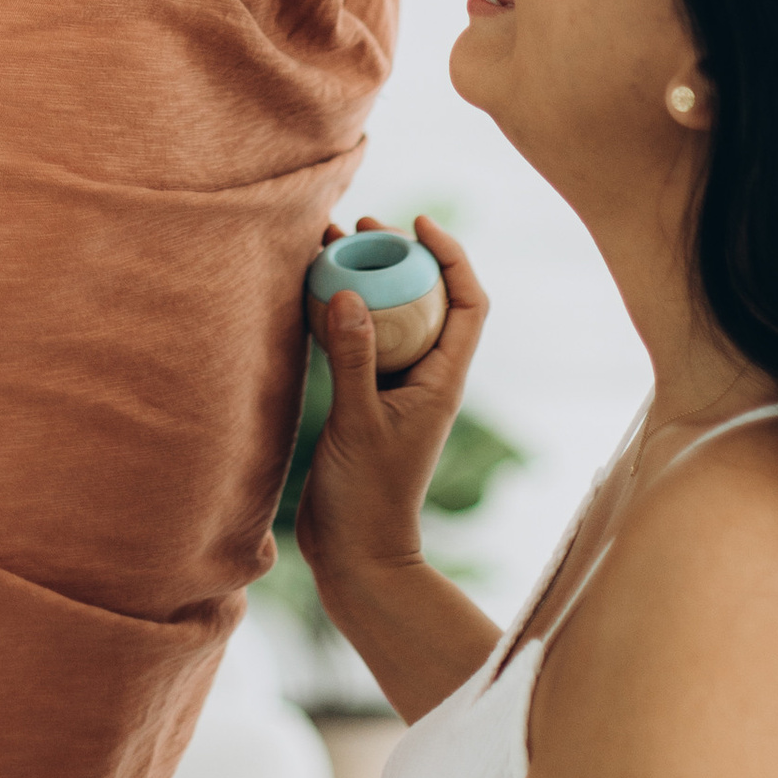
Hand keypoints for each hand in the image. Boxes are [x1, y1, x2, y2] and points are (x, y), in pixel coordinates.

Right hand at [295, 215, 487, 599]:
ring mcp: (394, 390)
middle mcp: (425, 378)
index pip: (468, 303)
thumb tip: (344, 291)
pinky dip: (337, 315)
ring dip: (363, 281)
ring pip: (388, 318)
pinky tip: (308, 296)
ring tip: (326, 246)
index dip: (451, 256)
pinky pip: (357, 343)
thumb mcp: (359, 422)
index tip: (417, 223)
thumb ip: (352, 359)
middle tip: (358, 225)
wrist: (356, 555)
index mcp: (443, 380)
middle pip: (426, 300)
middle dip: (398, 257)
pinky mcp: (364, 403)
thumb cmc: (367, 496)